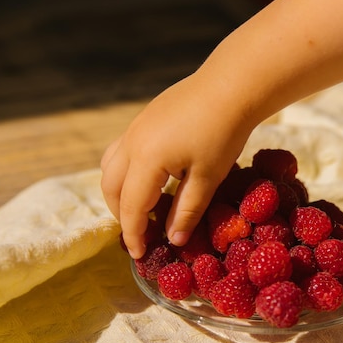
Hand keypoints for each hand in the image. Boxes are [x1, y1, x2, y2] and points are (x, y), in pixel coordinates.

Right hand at [101, 73, 251, 258]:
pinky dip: (127, 172)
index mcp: (146, 159)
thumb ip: (187, 210)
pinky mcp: (144, 118)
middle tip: (142, 234)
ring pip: (110, 166)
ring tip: (143, 209)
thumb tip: (173, 240)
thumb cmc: (224, 132)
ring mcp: (135, 127)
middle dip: (122, 215)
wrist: (231, 86)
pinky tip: (152, 179)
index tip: (139, 256)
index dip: (133, 234)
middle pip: (111, 188)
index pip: (131, 207)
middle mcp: (132, 142)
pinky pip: (122, 151)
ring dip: (120, 192)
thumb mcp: (208, 177)